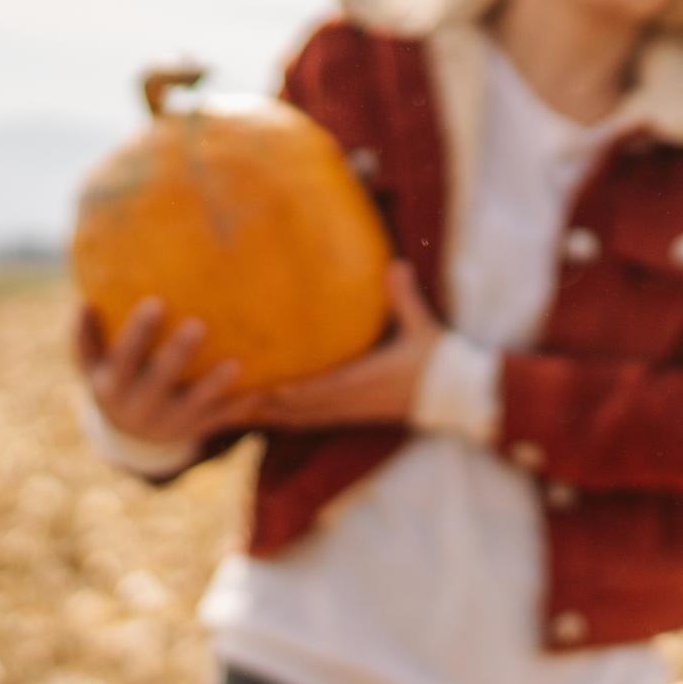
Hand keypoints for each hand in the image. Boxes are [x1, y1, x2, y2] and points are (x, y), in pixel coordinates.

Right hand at [75, 297, 251, 447]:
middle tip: (198, 324)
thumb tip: (84, 301)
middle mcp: (140, 407)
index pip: (125, 355)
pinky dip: (240, 407)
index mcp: (112, 386)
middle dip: (179, 354)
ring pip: (196, 405)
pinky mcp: (196, 430)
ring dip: (215, 385)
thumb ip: (86, 337)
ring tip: (236, 364)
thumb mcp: (91, 366)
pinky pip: (220, 420)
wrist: (131, 438)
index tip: (155, 301)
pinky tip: (262, 390)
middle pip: (160, 379)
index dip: (139, 331)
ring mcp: (170, 422)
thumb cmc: (113, 382)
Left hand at [240, 263, 442, 431]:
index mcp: (362, 381)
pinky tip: (267, 415)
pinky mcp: (354, 415)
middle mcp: (350, 401)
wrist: (460, 396)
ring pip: (300, 420)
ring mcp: (351, 411)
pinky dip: (287, 419)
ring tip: (232, 412)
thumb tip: (396, 264)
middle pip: (294, 411)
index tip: (249, 385)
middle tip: (222, 401)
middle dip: (259, 408)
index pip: (314, 391)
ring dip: (267, 418)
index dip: (280, 392)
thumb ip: (404, 298)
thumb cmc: (440, 361)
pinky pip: (312, 420)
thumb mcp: (422, 328)